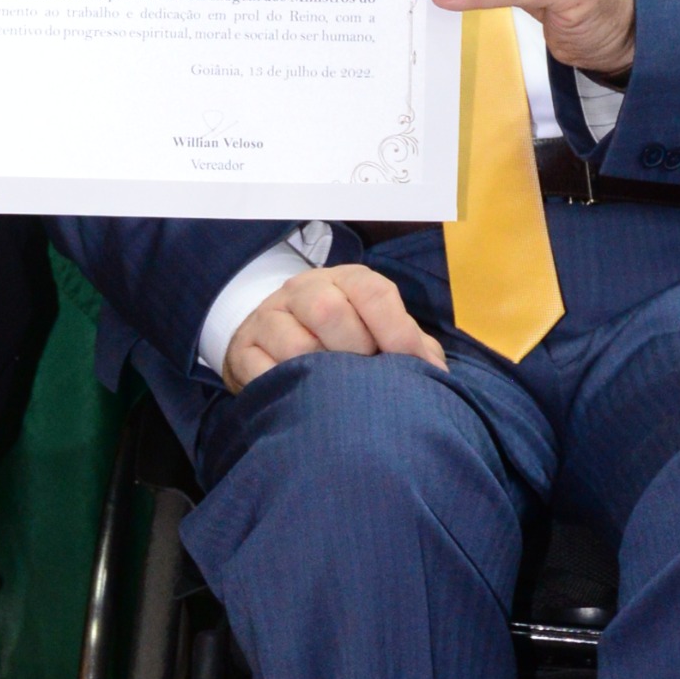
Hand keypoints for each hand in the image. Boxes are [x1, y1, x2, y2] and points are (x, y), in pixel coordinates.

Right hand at [223, 263, 445, 391]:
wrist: (272, 342)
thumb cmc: (341, 340)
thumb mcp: (378, 333)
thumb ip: (411, 347)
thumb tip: (435, 374)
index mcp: (346, 280)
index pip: (373, 291)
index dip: (396, 330)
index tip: (410, 363)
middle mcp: (304, 289)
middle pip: (329, 311)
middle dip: (354, 351)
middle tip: (364, 378)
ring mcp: (270, 316)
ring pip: (294, 344)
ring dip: (320, 374)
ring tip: (334, 392)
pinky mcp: (244, 349)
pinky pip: (262, 370)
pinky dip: (286, 387)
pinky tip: (301, 398)